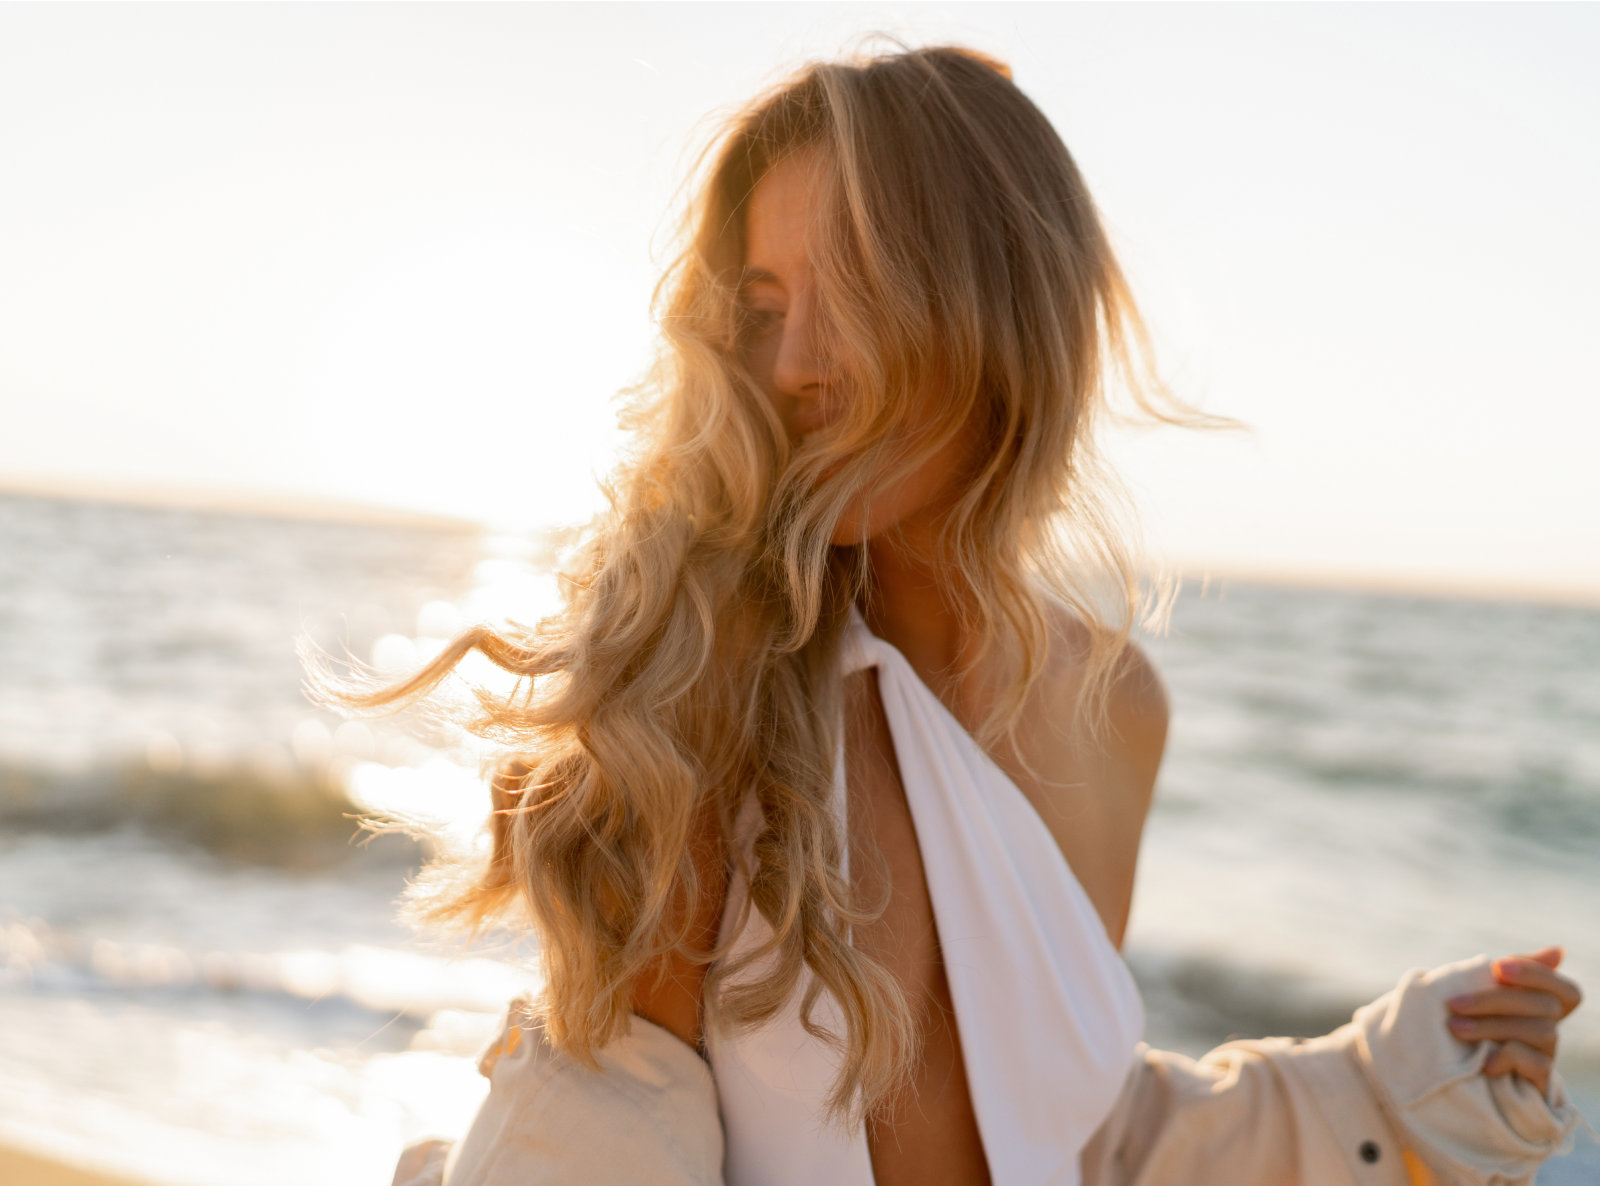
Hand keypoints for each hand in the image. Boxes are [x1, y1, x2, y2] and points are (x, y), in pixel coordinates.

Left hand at [1444, 946, 1582, 1097]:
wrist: (1440, 1066)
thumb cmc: (1462, 1019)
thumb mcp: (1480, 991)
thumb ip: (1512, 972)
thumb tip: (1559, 950)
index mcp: (1540, 1006)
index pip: (1566, 990)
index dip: (1538, 975)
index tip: (1499, 968)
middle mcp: (1550, 1029)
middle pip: (1545, 1006)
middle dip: (1495, 1001)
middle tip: (1453, 1003)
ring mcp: (1547, 1056)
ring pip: (1541, 1032)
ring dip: (1493, 1027)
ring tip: (1455, 1028)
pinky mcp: (1538, 1081)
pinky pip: (1538, 1065)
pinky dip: (1509, 1057)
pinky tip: (1483, 1059)